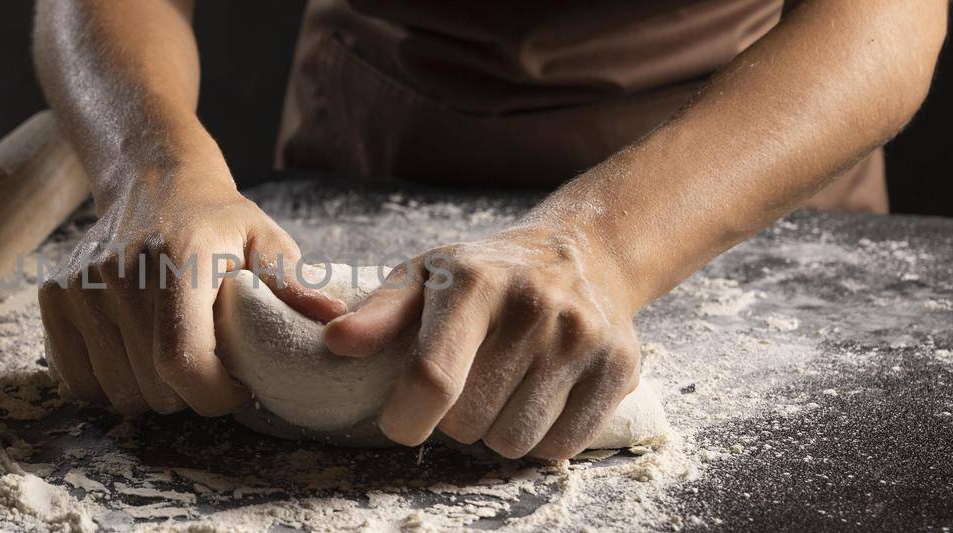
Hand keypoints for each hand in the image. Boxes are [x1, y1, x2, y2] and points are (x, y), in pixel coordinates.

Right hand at [40, 160, 343, 416]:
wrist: (152, 180)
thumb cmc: (219, 221)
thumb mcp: (265, 241)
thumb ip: (292, 285)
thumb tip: (335, 322)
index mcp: (178, 261)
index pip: (183, 363)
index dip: (214, 395)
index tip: (237, 388)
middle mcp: (120, 273)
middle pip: (152, 387)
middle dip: (191, 394)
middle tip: (211, 364)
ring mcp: (80, 286)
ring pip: (117, 392)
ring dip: (152, 391)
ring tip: (176, 354)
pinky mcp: (54, 297)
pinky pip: (78, 380)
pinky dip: (110, 384)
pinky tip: (137, 356)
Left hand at [323, 224, 641, 459]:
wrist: (582, 253)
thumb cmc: (485, 274)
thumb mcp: (422, 278)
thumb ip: (375, 314)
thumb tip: (334, 340)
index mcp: (474, 282)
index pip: (432, 379)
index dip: (405, 417)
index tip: (401, 419)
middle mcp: (533, 306)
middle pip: (468, 421)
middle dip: (452, 418)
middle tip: (465, 382)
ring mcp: (582, 338)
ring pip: (513, 443)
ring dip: (496, 430)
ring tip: (502, 387)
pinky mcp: (618, 367)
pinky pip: (559, 447)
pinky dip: (540, 439)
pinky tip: (537, 397)